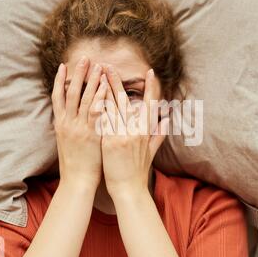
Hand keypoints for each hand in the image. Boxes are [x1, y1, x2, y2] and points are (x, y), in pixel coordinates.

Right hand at [51, 57, 106, 191]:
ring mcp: (78, 128)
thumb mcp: (66, 143)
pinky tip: (105, 86)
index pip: (58, 97)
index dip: (60, 80)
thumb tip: (69, 117)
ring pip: (84, 99)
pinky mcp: (90, 134)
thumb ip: (68, 127)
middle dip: (78, 74)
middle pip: (71, 93)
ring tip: (97, 66)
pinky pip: (95, 112)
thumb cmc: (74, 164)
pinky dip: (100, 98)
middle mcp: (67, 123)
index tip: (63, 66)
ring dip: (91, 81)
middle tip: (84, 58)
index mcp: (60, 124)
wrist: (77, 181)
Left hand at [100, 65, 168, 198]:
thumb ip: (159, 134)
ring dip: (103, 88)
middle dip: (116, 82)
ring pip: (112, 107)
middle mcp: (135, 130)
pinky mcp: (110, 142)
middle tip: (108, 66)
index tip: (151, 73)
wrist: (129, 190)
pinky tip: (89, 94)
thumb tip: (168, 119)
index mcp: (146, 131)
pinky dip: (97, 106)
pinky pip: (102, 120)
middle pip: (125, 101)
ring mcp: (122, 135)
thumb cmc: (138, 172)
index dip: (152, 88)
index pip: (150, 104)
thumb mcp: (152, 152)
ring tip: (96, 75)